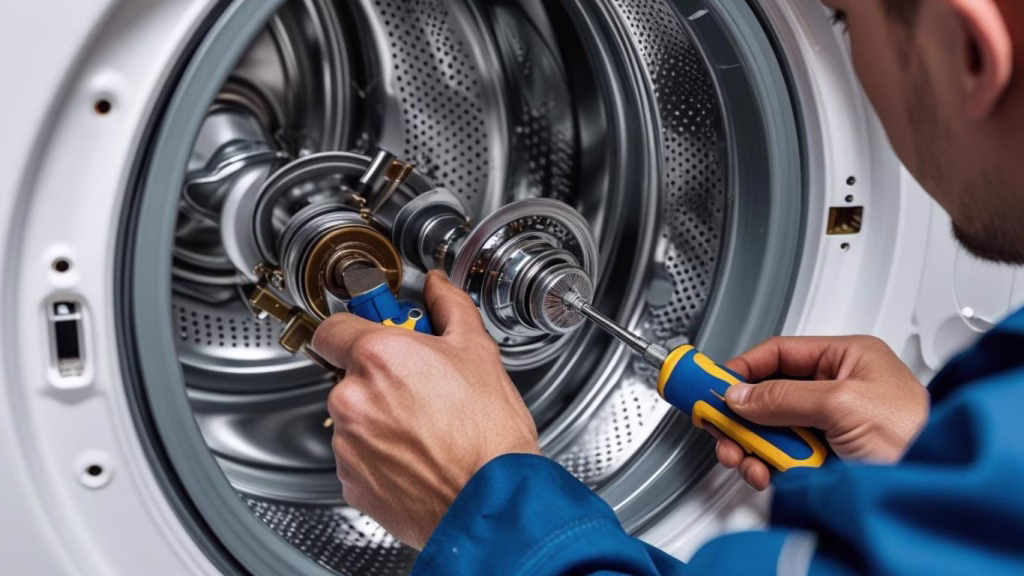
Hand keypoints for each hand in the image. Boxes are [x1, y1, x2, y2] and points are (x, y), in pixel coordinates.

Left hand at [311, 270, 539, 548]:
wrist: (492, 503)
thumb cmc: (489, 436)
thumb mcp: (478, 352)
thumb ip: (450, 308)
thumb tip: (438, 288)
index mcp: (379, 357)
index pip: (332, 328)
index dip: (353, 328)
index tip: (372, 331)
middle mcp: (353, 398)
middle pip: (347, 374)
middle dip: (378, 377)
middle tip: (420, 385)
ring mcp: (348, 444)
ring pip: (353, 417)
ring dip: (379, 417)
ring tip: (427, 427)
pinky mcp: (351, 481)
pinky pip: (357, 456)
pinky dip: (380, 454)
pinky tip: (418, 453)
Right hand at [713, 336, 928, 490]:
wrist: (936, 488)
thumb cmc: (916, 435)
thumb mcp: (842, 403)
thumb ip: (784, 396)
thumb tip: (740, 395)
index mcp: (847, 359)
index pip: (779, 353)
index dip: (743, 369)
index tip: (711, 383)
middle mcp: (836, 389)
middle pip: (769, 395)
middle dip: (742, 416)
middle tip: (720, 428)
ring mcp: (830, 427)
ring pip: (772, 430)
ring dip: (751, 446)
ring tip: (745, 457)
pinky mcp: (827, 460)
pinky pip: (783, 459)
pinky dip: (767, 467)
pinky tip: (765, 473)